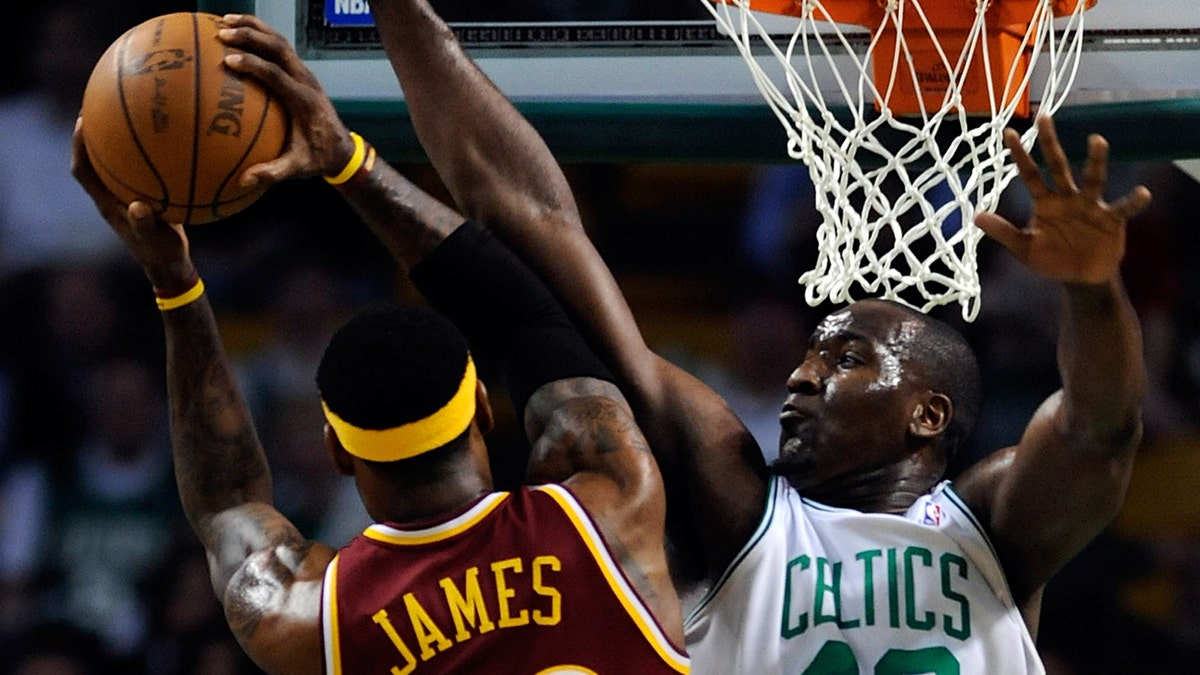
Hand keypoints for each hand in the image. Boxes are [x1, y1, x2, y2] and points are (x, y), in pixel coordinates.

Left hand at [71, 119, 194, 288]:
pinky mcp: (141, 200)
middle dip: (92, 137)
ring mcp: (125, 200)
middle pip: (92, 162)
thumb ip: (145, 225)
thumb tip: (139, 207)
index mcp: (108, 206)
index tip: (84, 123)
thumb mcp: (157, 240)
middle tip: (98, 109)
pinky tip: (160, 145)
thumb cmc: (162, 254)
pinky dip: (141, 158)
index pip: (84, 172)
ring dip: (113, 144)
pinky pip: (135, 173)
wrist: (170, 266)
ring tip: (123, 119)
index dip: (79, 147)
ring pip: (112, 166)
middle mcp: (111, 199)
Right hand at [217, 14, 356, 186]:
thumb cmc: (318, 157)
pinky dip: (258, 36)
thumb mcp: (299, 168)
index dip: (254, 66)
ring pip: (279, 42)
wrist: (342, 148)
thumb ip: (274, 173)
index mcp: (304, 100)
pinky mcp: (299, 73)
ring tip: (223, 21)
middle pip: (278, 48)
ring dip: (253, 28)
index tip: (228, 61)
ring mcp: (303, 74)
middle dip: (250, 36)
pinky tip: (235, 34)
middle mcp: (305, 81)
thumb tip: (245, 180)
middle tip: (220, 32)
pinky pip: (278, 48)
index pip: (277, 76)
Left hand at [974, 115, 1151, 284]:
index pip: (1030, 175)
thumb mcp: (1024, 248)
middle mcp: (1067, 197)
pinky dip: (1134, 201)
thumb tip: (976, 216)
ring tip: (1097, 140)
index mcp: (1045, 203)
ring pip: (1094, 178)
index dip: (1020, 155)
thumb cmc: (1052, 259)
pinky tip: (1143, 193)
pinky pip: (1124, 208)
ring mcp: (1090, 205)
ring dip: (1095, 161)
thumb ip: (1003, 231)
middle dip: (1050, 143)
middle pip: (1058, 166)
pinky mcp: (1111, 219)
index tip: (1010, 132)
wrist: (1080, 277)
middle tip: (1044, 117)